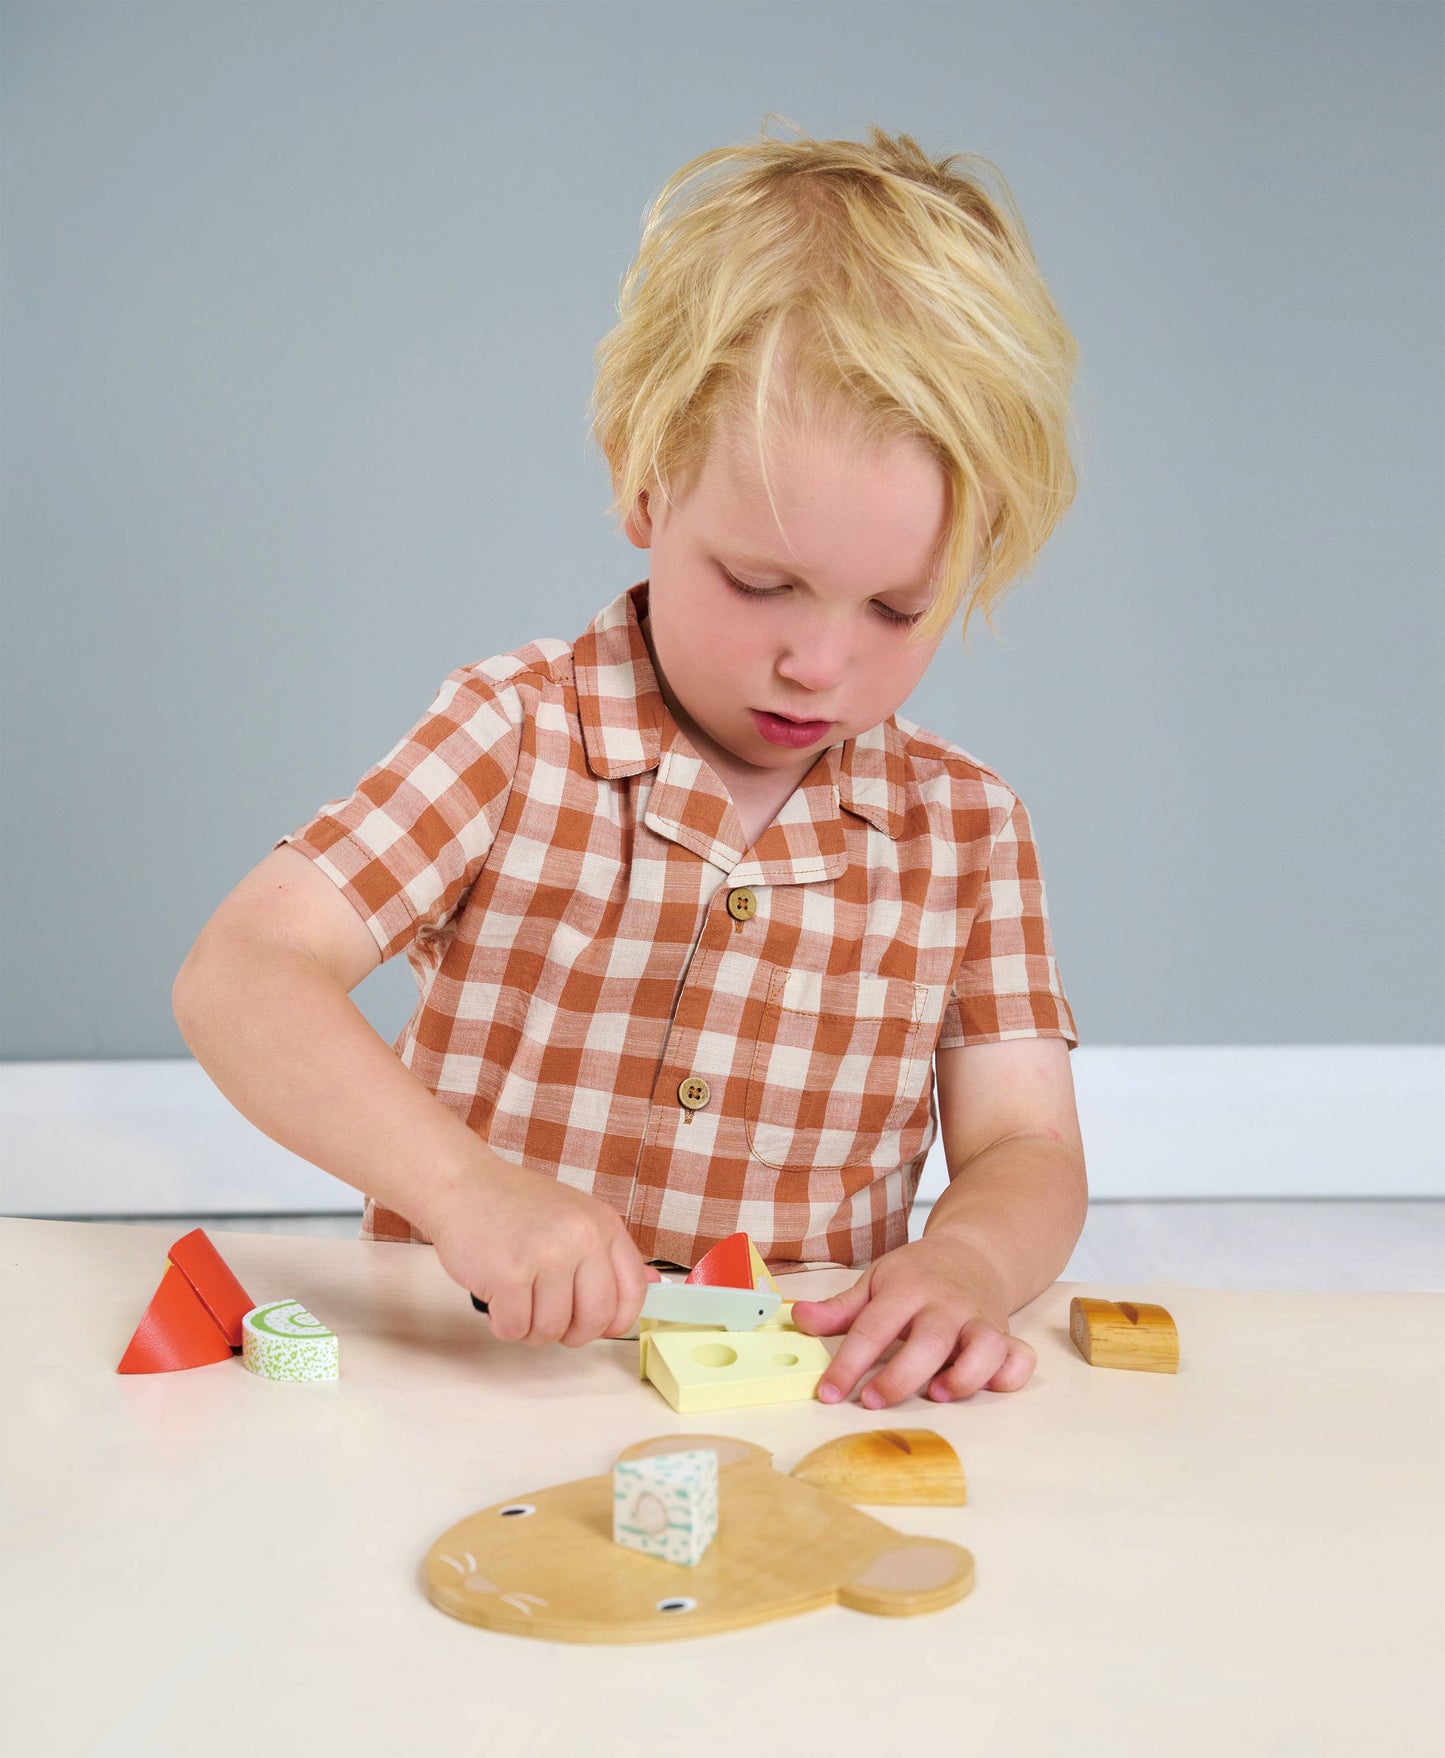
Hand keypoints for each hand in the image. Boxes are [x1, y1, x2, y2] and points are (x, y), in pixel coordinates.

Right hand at [422, 1150, 660, 1347]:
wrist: (462, 1185)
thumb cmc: (515, 1206)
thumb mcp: (573, 1217)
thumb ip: (606, 1255)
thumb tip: (655, 1289)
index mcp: (602, 1224)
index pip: (633, 1291)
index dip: (617, 1320)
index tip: (599, 1327)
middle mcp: (580, 1237)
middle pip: (594, 1319)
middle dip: (571, 1333)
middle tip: (550, 1322)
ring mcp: (545, 1255)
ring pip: (550, 1329)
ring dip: (529, 1327)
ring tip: (516, 1300)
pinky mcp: (509, 1275)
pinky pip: (514, 1328)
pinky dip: (502, 1324)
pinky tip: (496, 1298)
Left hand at [789, 1234, 1035, 1407]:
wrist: (973, 1252)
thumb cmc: (918, 1274)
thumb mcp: (876, 1280)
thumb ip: (840, 1308)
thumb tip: (800, 1319)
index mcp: (907, 1287)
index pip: (873, 1327)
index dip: (848, 1363)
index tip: (828, 1393)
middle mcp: (946, 1304)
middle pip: (929, 1341)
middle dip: (900, 1376)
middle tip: (871, 1401)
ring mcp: (979, 1319)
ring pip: (983, 1347)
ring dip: (964, 1375)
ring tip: (937, 1395)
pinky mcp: (1005, 1335)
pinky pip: (1019, 1357)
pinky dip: (1010, 1375)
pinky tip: (987, 1387)